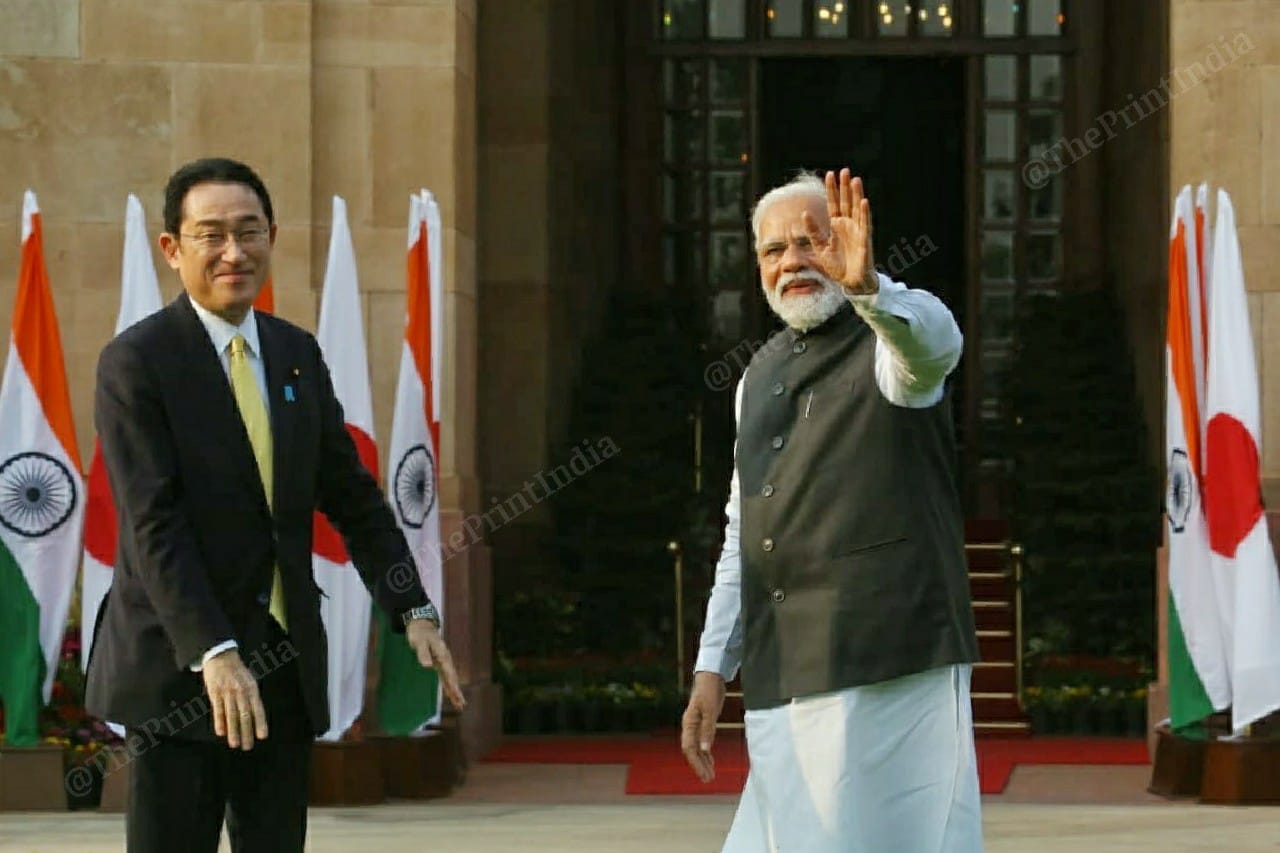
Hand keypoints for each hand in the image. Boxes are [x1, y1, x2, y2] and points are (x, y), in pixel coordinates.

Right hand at [204, 649, 267, 750]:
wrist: (221, 656)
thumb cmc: (237, 672)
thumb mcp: (249, 681)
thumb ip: (251, 698)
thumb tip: (255, 718)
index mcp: (252, 688)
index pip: (258, 709)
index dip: (260, 723)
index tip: (262, 736)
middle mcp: (241, 691)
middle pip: (245, 715)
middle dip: (247, 732)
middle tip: (248, 746)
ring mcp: (227, 692)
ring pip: (231, 714)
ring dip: (233, 731)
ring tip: (235, 744)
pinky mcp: (215, 692)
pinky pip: (218, 709)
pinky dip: (219, 721)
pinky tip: (221, 732)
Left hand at [406, 619, 466, 710]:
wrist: (421, 624)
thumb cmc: (419, 633)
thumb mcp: (419, 641)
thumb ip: (423, 653)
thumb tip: (427, 666)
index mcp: (442, 655)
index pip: (449, 672)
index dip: (452, 684)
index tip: (456, 694)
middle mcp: (445, 659)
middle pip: (453, 677)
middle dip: (457, 691)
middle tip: (462, 705)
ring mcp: (443, 661)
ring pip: (450, 678)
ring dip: (454, 691)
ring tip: (460, 704)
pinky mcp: (438, 662)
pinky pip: (445, 676)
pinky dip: (449, 685)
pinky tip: (450, 693)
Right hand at [680, 671, 725, 782]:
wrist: (711, 676)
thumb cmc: (709, 691)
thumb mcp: (710, 710)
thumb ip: (708, 730)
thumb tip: (706, 749)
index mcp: (689, 724)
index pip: (689, 748)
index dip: (696, 763)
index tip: (704, 774)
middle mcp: (690, 727)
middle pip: (692, 751)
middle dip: (699, 766)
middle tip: (708, 780)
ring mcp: (696, 726)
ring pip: (697, 748)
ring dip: (703, 762)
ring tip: (710, 776)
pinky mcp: (703, 723)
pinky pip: (703, 742)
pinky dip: (707, 753)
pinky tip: (711, 761)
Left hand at [801, 168, 877, 293]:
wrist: (850, 283)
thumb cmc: (838, 267)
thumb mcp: (820, 248)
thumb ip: (813, 231)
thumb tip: (804, 214)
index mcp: (837, 227)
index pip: (833, 204)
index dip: (832, 190)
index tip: (829, 174)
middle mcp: (848, 226)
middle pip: (846, 202)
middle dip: (844, 187)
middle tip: (844, 171)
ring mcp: (857, 231)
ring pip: (856, 209)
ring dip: (856, 194)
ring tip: (855, 179)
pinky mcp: (864, 240)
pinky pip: (864, 224)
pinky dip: (864, 213)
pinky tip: (863, 201)